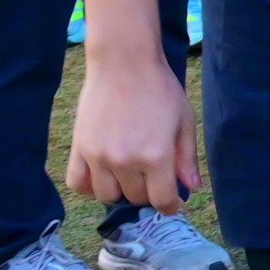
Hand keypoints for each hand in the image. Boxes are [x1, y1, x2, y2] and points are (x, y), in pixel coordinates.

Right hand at [65, 53, 197, 212]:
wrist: (124, 64)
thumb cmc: (160, 89)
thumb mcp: (184, 121)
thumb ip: (187, 158)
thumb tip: (192, 188)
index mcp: (156, 156)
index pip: (161, 200)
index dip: (171, 206)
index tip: (173, 202)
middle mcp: (126, 161)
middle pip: (135, 198)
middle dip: (148, 192)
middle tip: (153, 176)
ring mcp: (98, 156)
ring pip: (107, 196)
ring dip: (120, 191)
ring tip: (129, 174)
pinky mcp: (78, 148)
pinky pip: (77, 184)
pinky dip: (89, 186)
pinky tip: (102, 175)